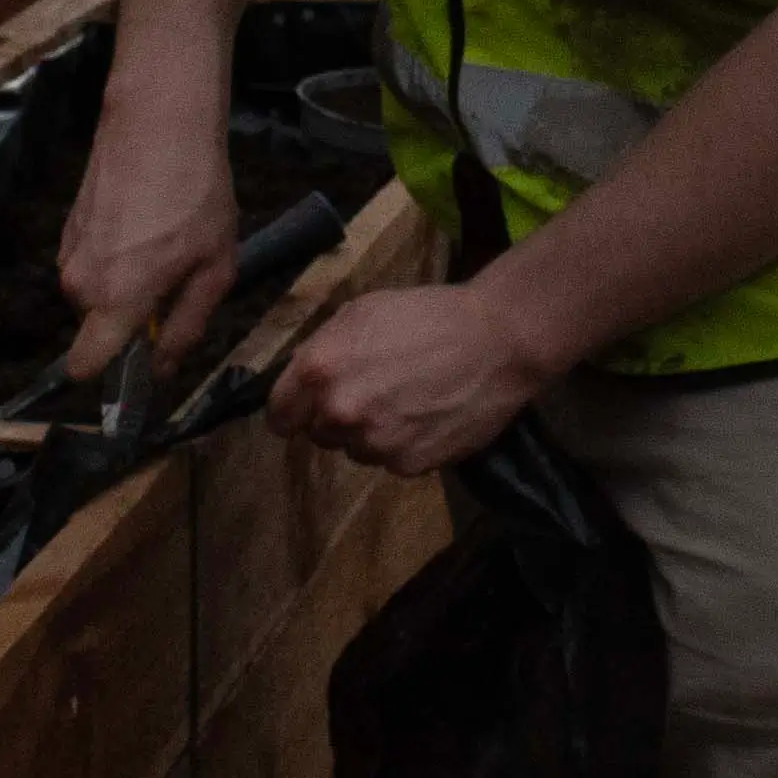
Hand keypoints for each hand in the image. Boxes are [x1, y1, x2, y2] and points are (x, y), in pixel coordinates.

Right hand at [58, 120, 240, 381]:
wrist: (158, 121)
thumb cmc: (195, 196)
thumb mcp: (213, 269)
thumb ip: (186, 327)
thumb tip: (164, 368)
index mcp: (115, 301)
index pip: (84, 367)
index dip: (111, 377)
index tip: (143, 364)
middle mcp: (79, 283)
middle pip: (97, 330)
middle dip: (130, 321)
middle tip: (174, 284)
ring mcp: (68, 251)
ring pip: (95, 295)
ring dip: (124, 287)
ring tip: (165, 247)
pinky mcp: (67, 226)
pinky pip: (91, 264)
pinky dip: (115, 258)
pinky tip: (146, 225)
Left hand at [267, 282, 567, 477]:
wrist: (498, 341)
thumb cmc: (428, 316)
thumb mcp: (361, 312)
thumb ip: (321, 349)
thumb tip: (299, 380)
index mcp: (320, 369)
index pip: (279, 416)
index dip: (293, 410)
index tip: (307, 407)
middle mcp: (340, 412)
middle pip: (318, 435)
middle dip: (337, 417)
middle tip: (374, 390)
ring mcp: (375, 443)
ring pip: (356, 451)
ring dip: (372, 433)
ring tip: (408, 400)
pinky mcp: (409, 465)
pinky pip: (392, 462)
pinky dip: (405, 445)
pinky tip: (428, 415)